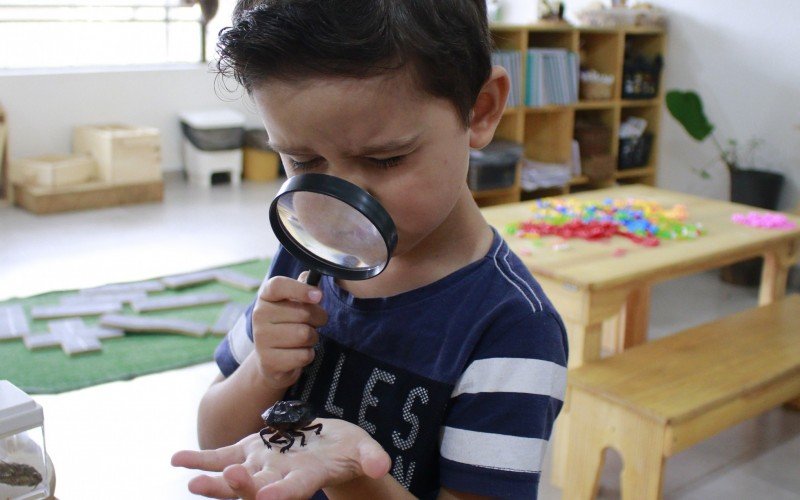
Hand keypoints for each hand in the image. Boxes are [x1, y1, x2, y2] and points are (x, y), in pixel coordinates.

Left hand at [172, 418, 391, 499]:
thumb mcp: (364, 450)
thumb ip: (370, 458)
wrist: (329, 447)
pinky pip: (221, 457)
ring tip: (192, 482)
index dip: (281, 495)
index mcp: (306, 478)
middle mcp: (279, 478)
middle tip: (227, 479)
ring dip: (214, 483)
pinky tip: (177, 459)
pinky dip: (200, 460)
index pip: (293, 490)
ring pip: (234, 478)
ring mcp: (261, 466)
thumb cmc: (351, 450)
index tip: (266, 499)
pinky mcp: (249, 451)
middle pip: (257, 489)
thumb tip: (380, 466)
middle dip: (241, 488)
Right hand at [252, 273, 327, 389]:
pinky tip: (298, 354)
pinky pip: (303, 355)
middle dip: (318, 319)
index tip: (318, 295)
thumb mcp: (294, 303)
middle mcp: (259, 315)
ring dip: (313, 338)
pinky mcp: (269, 361)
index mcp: (266, 296)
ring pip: (305, 334)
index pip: (279, 285)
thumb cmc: (288, 324)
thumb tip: (310, 278)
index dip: (300, 289)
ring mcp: (261, 339)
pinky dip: (308, 355)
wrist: (272, 359)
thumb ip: (303, 287)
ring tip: (304, 340)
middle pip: (303, 312)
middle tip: (312, 324)